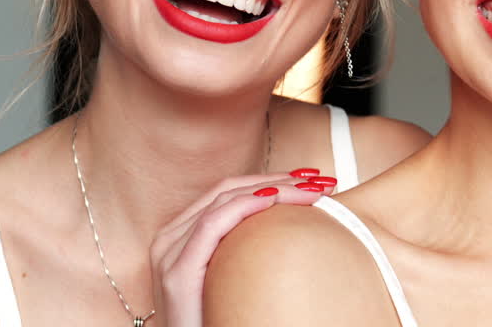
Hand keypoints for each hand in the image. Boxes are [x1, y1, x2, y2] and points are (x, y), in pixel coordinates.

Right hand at [150, 169, 334, 326]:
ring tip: (313, 189)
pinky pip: (213, 224)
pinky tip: (276, 200)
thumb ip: (246, 249)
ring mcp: (170, 253)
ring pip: (225, 199)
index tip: (312, 179)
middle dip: (279, 179)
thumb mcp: (232, 277)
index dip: (273, 179)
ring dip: (274, 188)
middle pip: (230, 190)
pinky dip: (246, 206)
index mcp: (183, 236)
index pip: (231, 192)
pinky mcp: (177, 273)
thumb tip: (294, 224)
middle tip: (322, 179)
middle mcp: (172, 239)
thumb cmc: (218, 321)